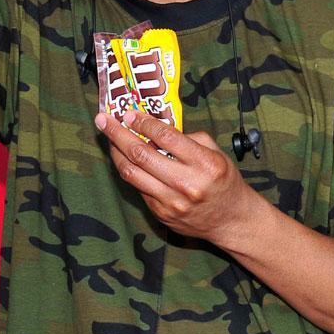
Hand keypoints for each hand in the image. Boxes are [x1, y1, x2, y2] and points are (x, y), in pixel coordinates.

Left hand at [95, 109, 256, 246]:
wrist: (231, 220)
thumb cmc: (224, 181)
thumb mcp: (217, 153)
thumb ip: (189, 139)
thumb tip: (156, 128)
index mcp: (204, 163)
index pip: (165, 137)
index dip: (142, 122)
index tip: (128, 113)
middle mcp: (186, 184)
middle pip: (141, 154)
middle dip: (117, 134)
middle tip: (103, 120)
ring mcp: (171, 202)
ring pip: (132, 173)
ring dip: (116, 153)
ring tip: (108, 138)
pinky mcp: (161, 214)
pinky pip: (138, 188)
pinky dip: (129, 171)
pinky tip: (125, 159)